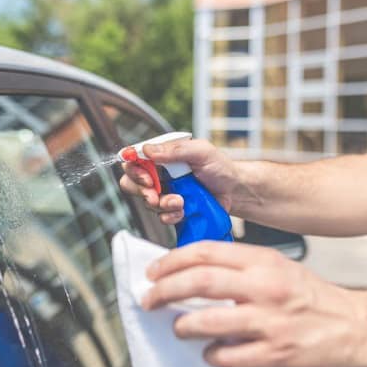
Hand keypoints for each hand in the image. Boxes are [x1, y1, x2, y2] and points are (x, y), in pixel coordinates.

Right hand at [119, 139, 239, 224]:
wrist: (234, 191)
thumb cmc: (219, 167)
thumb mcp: (201, 152)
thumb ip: (174, 150)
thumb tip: (147, 150)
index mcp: (162, 156)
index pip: (133, 159)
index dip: (132, 169)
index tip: (146, 177)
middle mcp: (159, 173)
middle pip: (131, 182)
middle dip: (141, 190)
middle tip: (154, 194)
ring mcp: (164, 192)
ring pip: (146, 202)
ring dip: (161, 204)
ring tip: (180, 202)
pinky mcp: (172, 209)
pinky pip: (160, 216)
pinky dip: (170, 215)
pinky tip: (183, 211)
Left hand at [141, 241, 366, 366]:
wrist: (356, 327)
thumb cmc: (312, 297)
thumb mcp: (277, 267)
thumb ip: (239, 266)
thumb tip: (191, 272)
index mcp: (263, 261)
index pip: (205, 252)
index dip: (171, 261)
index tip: (154, 271)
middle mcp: (265, 287)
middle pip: (199, 282)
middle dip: (165, 291)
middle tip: (151, 299)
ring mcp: (270, 322)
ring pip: (207, 321)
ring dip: (183, 325)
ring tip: (179, 327)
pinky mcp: (275, 355)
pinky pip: (227, 356)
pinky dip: (211, 354)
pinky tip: (211, 351)